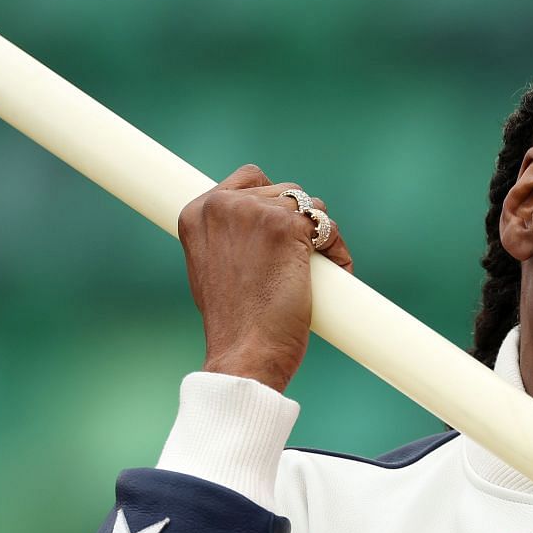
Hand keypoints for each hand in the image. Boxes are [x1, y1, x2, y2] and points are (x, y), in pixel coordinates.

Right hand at [176, 164, 353, 389]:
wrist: (243, 353)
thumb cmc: (233, 325)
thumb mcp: (210, 270)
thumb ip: (225, 239)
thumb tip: (254, 232)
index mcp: (196, 213)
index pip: (248, 179)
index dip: (271, 201)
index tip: (279, 231)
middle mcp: (221, 205)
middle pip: (283, 191)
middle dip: (298, 222)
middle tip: (301, 259)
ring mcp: (254, 213)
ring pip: (309, 205)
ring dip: (319, 234)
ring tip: (317, 270)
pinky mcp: (286, 227)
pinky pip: (326, 226)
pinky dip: (336, 250)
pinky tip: (337, 272)